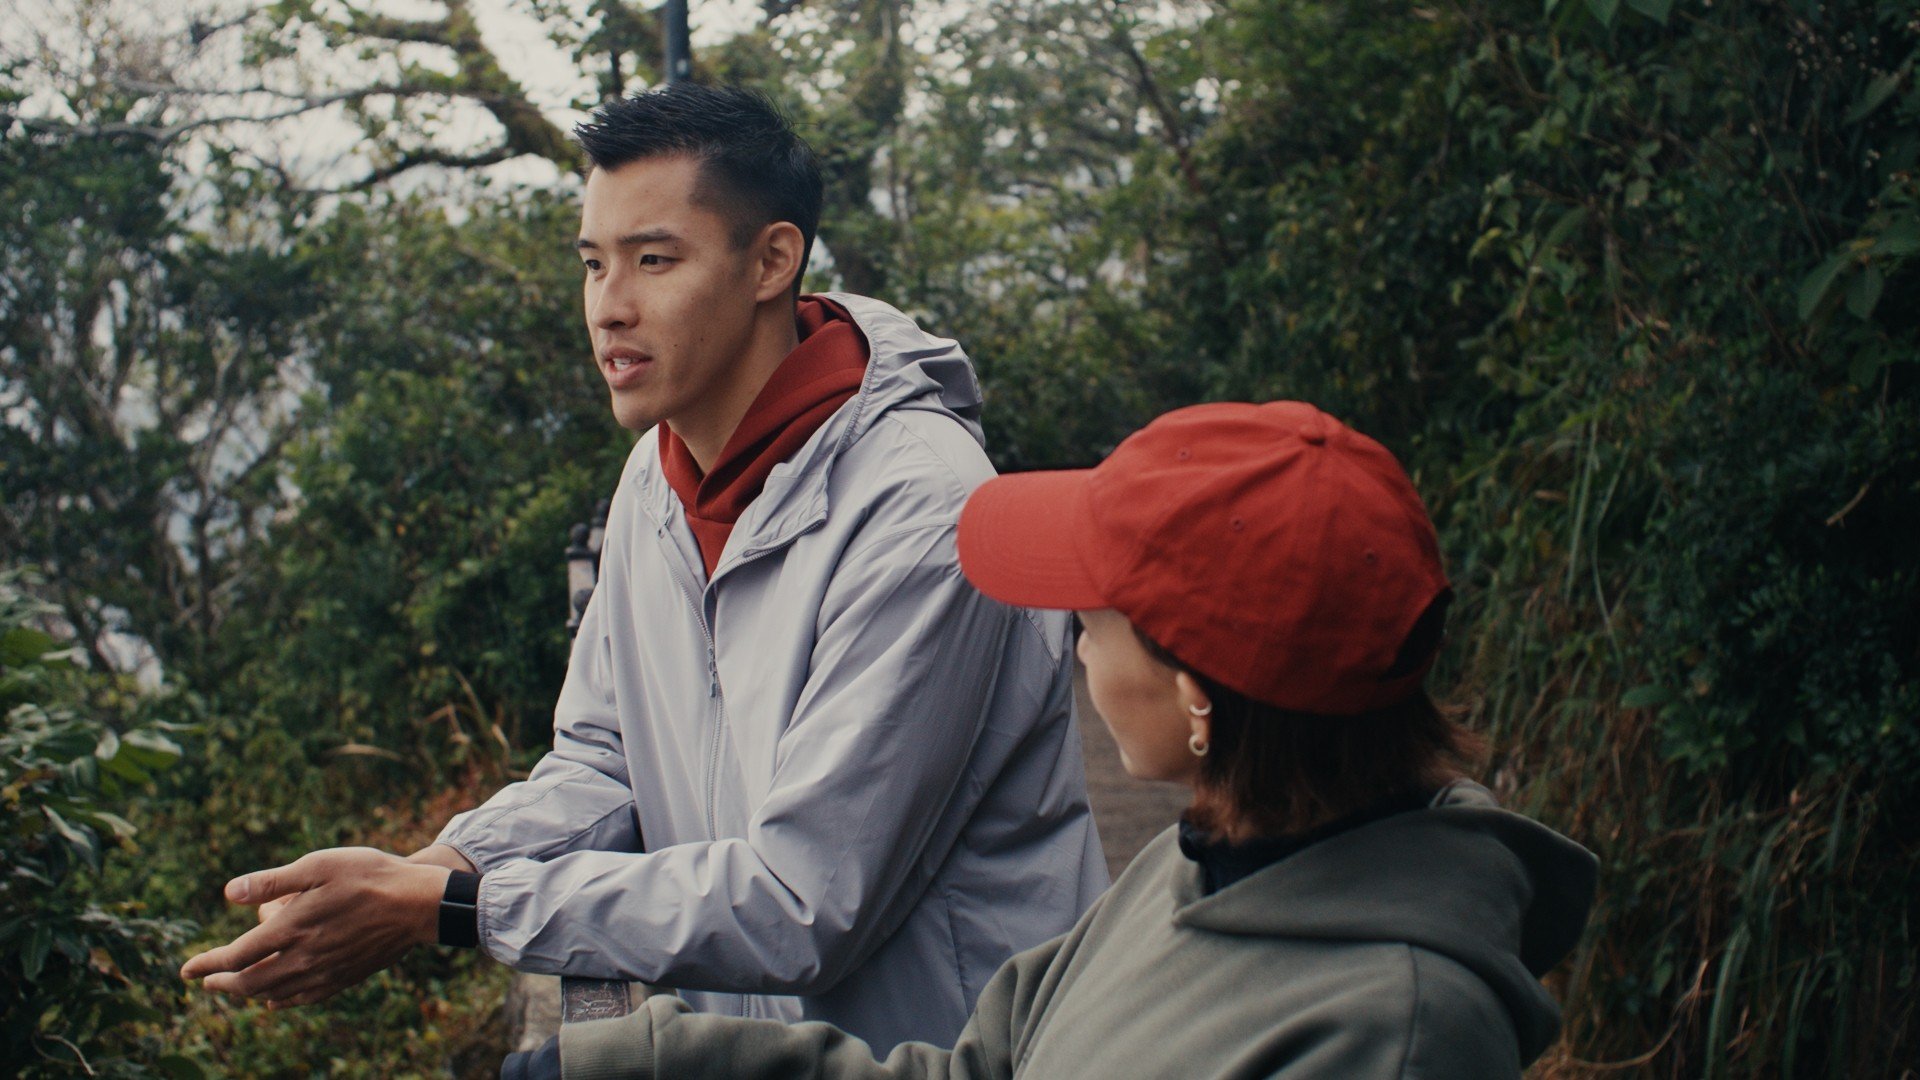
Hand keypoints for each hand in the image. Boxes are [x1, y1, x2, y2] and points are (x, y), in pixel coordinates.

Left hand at [180, 847, 451, 1008]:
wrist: (418, 904)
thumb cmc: (370, 875)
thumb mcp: (319, 865)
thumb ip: (273, 881)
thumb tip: (230, 893)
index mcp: (292, 927)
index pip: (236, 955)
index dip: (207, 964)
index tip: (186, 970)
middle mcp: (304, 957)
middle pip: (250, 981)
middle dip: (222, 983)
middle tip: (206, 981)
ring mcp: (325, 971)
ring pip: (274, 993)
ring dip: (247, 993)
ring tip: (234, 988)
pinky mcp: (345, 977)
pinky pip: (304, 998)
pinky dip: (282, 1000)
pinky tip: (276, 1000)